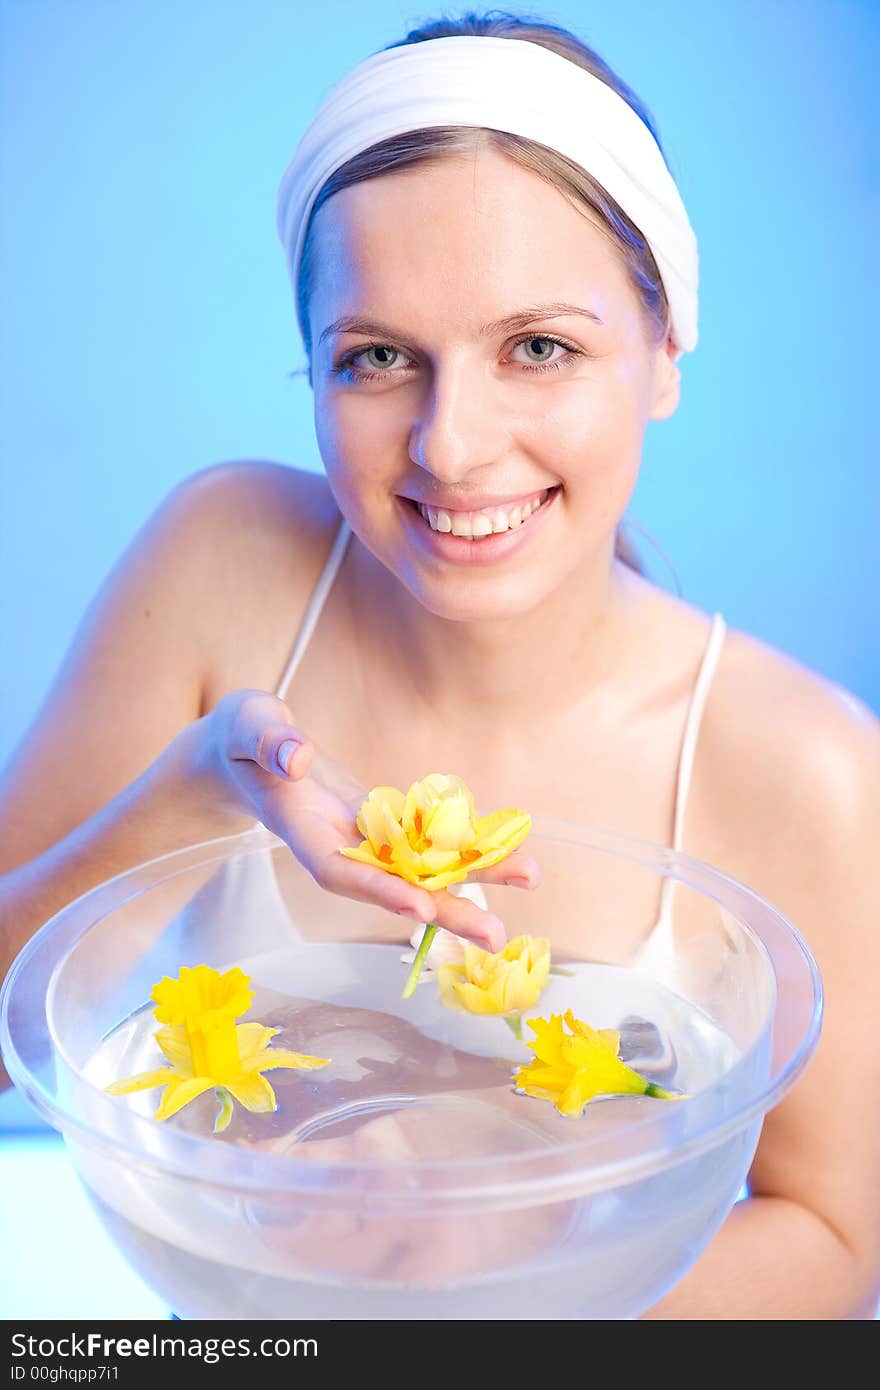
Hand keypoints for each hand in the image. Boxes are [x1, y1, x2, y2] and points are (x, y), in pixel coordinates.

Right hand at [200, 690, 540, 950]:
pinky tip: (506, 845)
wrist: (245, 749)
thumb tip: (298, 757)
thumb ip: (268, 742)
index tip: (419, 905)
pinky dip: (463, 841)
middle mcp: (338, 845)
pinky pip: (425, 838)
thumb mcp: (246, 726)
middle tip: (499, 935)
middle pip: (393, 886)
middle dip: (446, 909)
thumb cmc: (241, 736)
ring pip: (420, 865)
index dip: (379, 890)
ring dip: (473, 876)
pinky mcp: (380, 823)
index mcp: (301, 830)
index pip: (340, 871)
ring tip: (529, 878)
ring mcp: (362, 838)